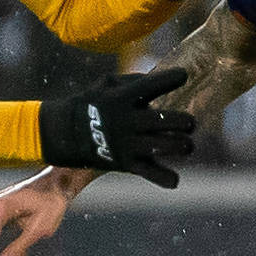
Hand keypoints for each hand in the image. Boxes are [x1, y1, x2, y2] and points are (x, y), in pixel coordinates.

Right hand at [39, 67, 194, 186]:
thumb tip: (161, 80)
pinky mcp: (126, 163)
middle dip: (184, 121)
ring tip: (186, 145)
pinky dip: (165, 178)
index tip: (183, 76)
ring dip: (182, 146)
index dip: (172, 78)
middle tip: (189, 123)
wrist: (66, 133)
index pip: (152, 85)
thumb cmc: (92, 103)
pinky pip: (151, 173)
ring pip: (164, 146)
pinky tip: (174, 178)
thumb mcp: (107, 83)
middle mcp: (127, 120)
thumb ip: (135, 80)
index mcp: (123, 97)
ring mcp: (127, 143)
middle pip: (165, 121)